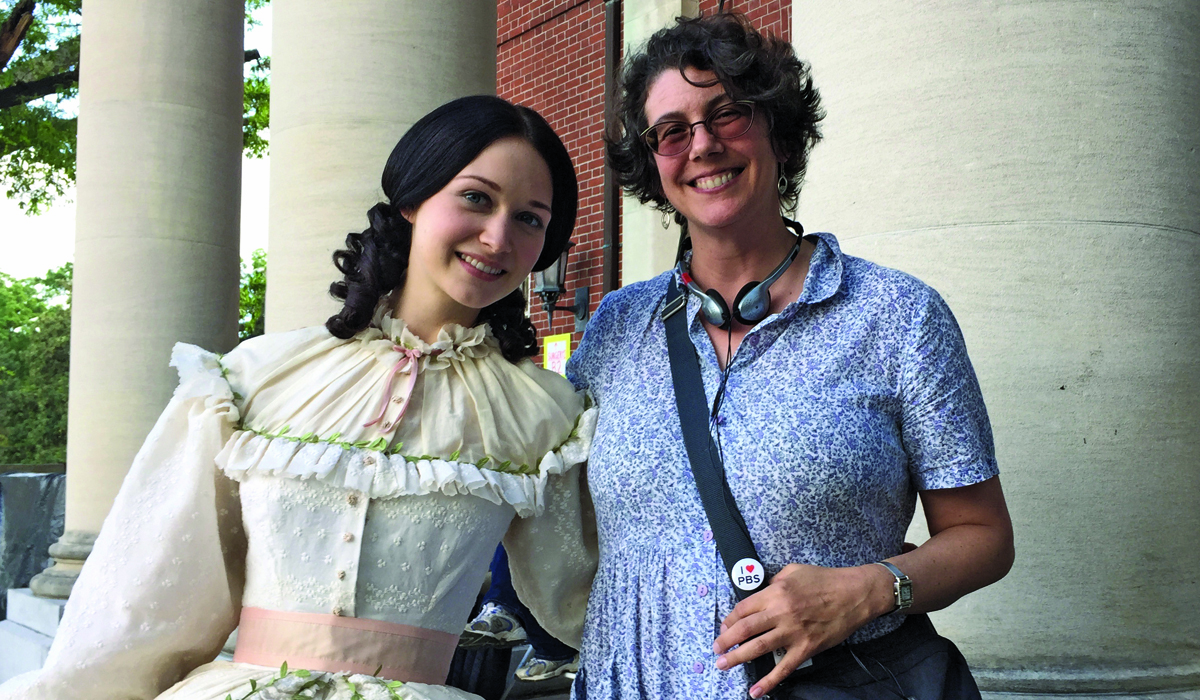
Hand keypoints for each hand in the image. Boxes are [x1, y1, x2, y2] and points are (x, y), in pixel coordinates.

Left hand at [712, 563, 885, 698]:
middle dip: (725, 640)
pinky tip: (756, 691)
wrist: (854, 594)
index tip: (724, 627)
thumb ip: (774, 583)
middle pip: (745, 629)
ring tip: (723, 664)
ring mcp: (793, 632)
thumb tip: (761, 594)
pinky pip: (784, 667)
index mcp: (775, 592)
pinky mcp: (807, 648)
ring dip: (737, 657)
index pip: (743, 608)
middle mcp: (781, 612)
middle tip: (716, 649)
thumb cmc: (825, 579)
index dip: (729, 619)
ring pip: (758, 647)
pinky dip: (769, 680)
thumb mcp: (793, 571)